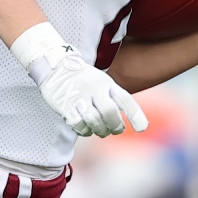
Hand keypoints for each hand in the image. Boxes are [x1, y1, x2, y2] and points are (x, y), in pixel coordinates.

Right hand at [12, 22, 144, 137]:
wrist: (55, 66)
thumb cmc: (83, 79)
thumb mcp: (102, 81)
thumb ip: (113, 97)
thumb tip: (126, 120)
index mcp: (106, 83)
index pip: (125, 99)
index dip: (136, 116)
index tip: (142, 129)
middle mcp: (94, 88)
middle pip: (110, 112)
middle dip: (116, 126)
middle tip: (116, 130)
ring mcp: (79, 96)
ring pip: (95, 121)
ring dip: (101, 131)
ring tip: (101, 131)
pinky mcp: (65, 105)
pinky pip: (78, 124)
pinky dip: (84, 131)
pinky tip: (86, 128)